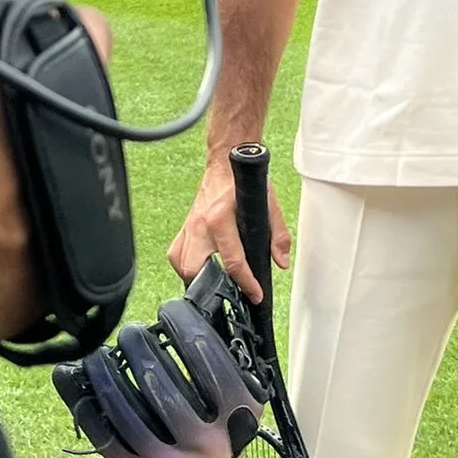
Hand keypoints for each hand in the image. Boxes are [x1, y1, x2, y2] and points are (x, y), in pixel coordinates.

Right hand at [168, 159, 290, 303]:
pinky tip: (200, 268)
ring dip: (195, 278)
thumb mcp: (269, 205)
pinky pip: (176, 254)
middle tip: (228, 293)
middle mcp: (199, 225)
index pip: (232, 261)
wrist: (225, 162)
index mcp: (220, 219)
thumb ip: (278, 235)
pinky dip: (185, 266)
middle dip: (210, 287)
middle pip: (194, 270)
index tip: (255, 295)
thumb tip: (280, 262)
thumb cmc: (244, 181)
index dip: (246, 283)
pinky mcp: (184, 227)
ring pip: (181, 265)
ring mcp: (188, 226)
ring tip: (214, 284)